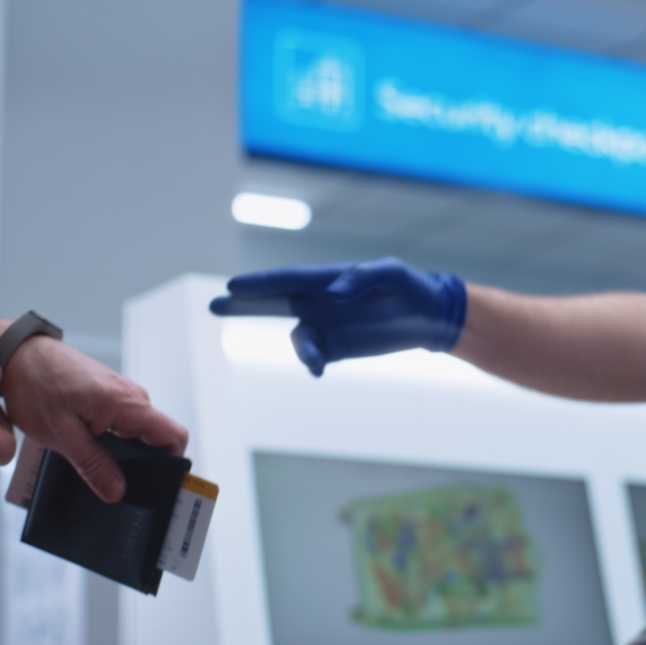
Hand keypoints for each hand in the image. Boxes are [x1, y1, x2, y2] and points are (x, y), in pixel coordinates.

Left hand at [0, 338, 188, 502]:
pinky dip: (109, 439)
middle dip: (139, 464)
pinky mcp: (108, 394)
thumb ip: (93, 464)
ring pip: (137, 432)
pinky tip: (84, 446)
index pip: (174, 436)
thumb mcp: (61, 434)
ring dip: (120, 452)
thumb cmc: (35, 385)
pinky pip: (122, 422)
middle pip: (156, 439)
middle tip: (109, 482)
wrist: (17, 353)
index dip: (170, 464)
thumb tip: (118, 492)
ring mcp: (121, 393)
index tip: (152, 485)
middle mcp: (132, 396)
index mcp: (127, 404)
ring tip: (90, 463)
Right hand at [209, 257, 467, 375]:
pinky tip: (318, 368)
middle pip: (274, 301)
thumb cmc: (412, 287)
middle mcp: (320, 300)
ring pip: (298, 337)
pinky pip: (314, 357)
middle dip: (245, 303)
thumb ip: (364, 277)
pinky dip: (311, 362)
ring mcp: (326, 325)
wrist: (430, 317)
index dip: (260, 283)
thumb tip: (335, 291)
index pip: (288, 279)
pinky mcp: (337, 348)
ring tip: (315, 359)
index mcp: (329, 278)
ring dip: (301, 347)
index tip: (233, 286)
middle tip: (214, 304)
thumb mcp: (394, 274)